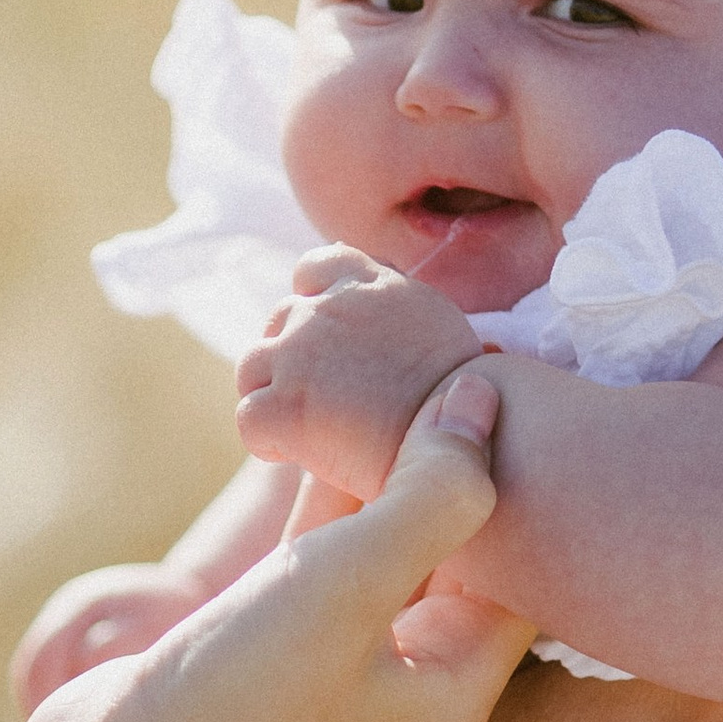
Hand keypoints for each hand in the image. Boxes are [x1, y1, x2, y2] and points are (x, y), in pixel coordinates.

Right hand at [26, 368, 533, 721]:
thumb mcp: (353, 580)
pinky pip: (329, 549)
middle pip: (465, 546)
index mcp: (458, 681)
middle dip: (459, 458)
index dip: (523, 473)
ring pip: (392, 538)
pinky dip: (330, 490)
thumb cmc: (244, 693)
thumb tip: (481, 398)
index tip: (512, 381)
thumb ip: (432, 492)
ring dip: (389, 462)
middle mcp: (415, 672)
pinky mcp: (281, 636)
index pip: (525, 563)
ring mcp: (346, 655)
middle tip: (458, 356)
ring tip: (396, 367)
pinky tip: (321, 418)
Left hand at [235, 248, 482, 503]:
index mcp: (369, 284)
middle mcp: (328, 309)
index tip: (326, 336)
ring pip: (253, 367)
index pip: (316, 266)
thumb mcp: (438, 325)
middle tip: (323, 398)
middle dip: (292, 357)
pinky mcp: (287, 407)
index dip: (311, 299)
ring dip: (271, 394)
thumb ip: (399, 309)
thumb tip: (393, 298)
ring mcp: (301, 355)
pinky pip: (249, 418)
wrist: (472, 442)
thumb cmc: (464, 397)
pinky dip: (267, 440)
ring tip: (306, 427)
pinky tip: (297, 455)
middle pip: (280, 320)